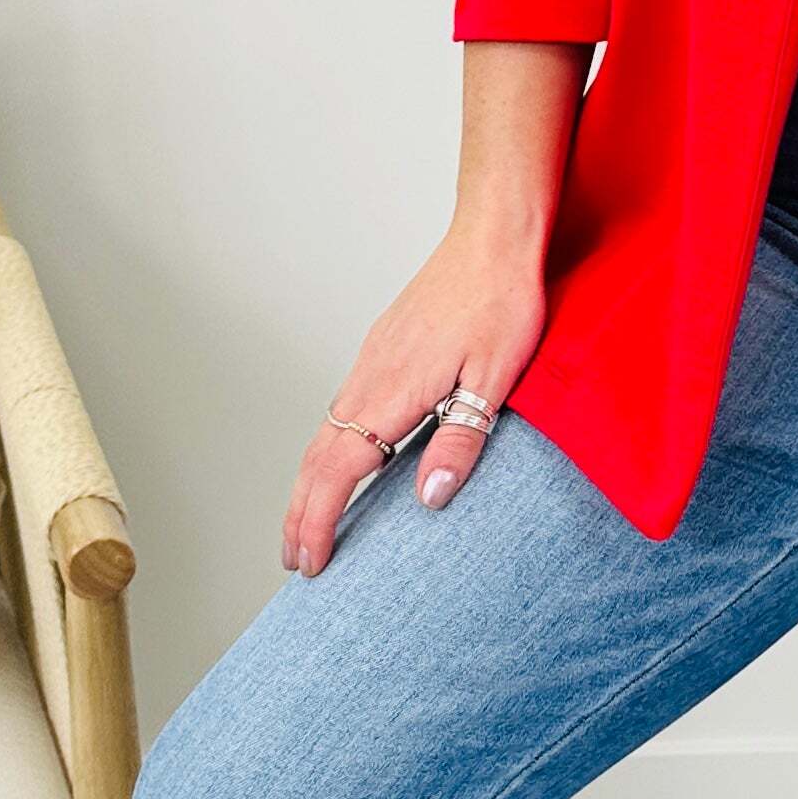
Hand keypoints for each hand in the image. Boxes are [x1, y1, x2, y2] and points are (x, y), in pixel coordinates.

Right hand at [282, 228, 548, 575]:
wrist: (493, 236)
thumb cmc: (502, 300)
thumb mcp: (496, 376)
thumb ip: (463, 437)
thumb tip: (430, 497)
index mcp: (395, 392)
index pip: (339, 473)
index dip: (318, 522)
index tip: (312, 562)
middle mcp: (371, 376)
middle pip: (317, 458)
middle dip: (300, 514)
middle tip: (295, 561)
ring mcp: (372, 358)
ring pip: (325, 431)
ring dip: (310, 482)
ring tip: (309, 523)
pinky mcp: (382, 345)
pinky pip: (342, 406)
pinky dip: (329, 446)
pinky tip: (344, 458)